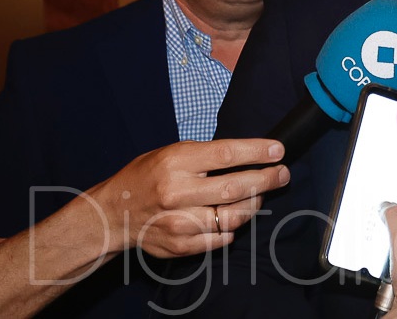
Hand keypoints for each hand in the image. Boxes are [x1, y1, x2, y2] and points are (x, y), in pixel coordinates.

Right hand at [87, 139, 289, 257]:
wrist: (114, 214)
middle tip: (282, 174)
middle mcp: (178, 193)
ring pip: (234, 216)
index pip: (226, 154)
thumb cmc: (147, 177)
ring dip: (254, 204)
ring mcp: (180, 222)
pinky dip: (234, 227)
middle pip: (236, 187)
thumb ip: (206, 155)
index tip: (278, 151)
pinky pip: (223, 237)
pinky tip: (234, 216)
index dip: (257, 152)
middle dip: (267, 179)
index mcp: (175, 163)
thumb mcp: (171, 153)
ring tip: (259, 195)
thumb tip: (250, 154)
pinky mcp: (182, 245)